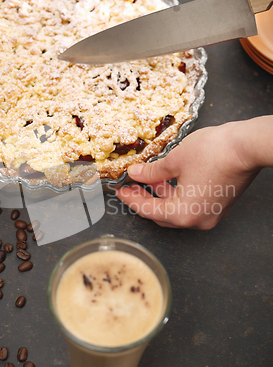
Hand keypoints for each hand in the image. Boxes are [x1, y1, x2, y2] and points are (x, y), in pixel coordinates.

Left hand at [116, 122, 259, 229]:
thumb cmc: (215, 153)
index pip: (148, 210)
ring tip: (146, 180)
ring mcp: (210, 214)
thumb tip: (136, 174)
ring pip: (177, 209)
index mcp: (183, 214)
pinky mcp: (218, 204)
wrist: (247, 146)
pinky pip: (190, 204)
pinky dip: (176, 194)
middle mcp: (198, 220)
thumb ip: (151, 171)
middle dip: (144, 199)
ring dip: (160, 195)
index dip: (131, 199)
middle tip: (130, 187)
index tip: (120, 191)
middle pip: (162, 214)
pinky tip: (167, 179)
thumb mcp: (174, 160)